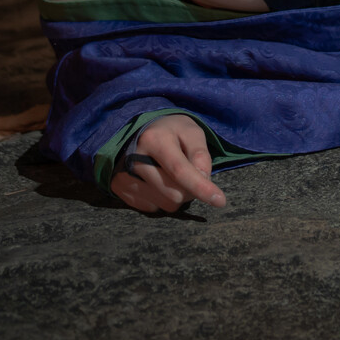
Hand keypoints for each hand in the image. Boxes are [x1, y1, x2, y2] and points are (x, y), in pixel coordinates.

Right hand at [109, 114, 226, 213]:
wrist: (139, 131)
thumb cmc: (171, 131)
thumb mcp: (191, 132)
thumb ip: (200, 154)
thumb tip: (203, 179)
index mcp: (155, 140)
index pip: (180, 171)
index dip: (201, 188)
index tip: (220, 201)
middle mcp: (135, 158)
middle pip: (174, 193)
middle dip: (190, 190)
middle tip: (190, 174)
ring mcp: (124, 175)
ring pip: (164, 204)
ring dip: (176, 196)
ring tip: (172, 176)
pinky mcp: (119, 188)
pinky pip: (150, 208)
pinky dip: (161, 199)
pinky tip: (158, 181)